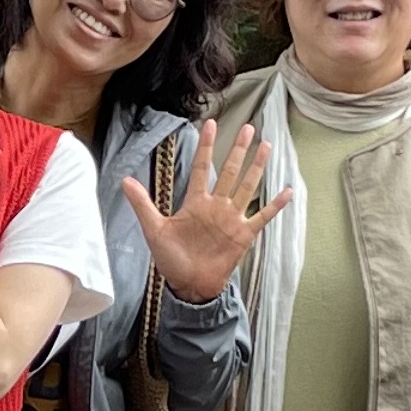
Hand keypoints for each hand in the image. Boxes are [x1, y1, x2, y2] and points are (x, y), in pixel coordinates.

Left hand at [121, 119, 292, 304]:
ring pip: (247, 186)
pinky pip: (262, 216)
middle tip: (247, 127)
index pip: (202, 167)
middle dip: (238, 149)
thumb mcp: (153, 229)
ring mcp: (231, 219)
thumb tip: (124, 179)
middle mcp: (216, 206)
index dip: (206, 146)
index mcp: (196, 202)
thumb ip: (142, 204)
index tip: (210, 125)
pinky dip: (274, 205)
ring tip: (266, 146)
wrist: (189, 286)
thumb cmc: (171, 259)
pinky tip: (286, 191)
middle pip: (229, 171)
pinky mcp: (243, 235)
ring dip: (256, 167)